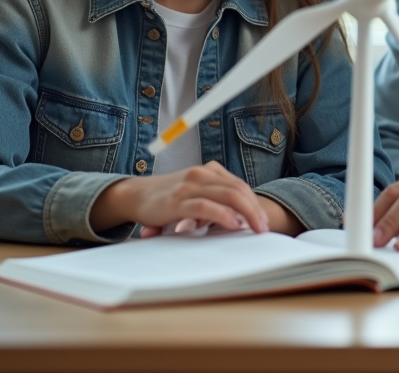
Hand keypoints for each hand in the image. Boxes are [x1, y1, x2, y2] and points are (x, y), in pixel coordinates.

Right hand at [91, 161, 269, 236]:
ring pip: (228, 195)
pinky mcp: (177, 201)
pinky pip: (206, 206)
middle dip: (255, 209)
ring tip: (254, 228)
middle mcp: (201, 174)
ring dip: (247, 213)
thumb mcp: (194, 193)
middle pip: (239, 189)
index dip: (254, 203)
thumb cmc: (167, 197)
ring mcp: (190, 186)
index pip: (240, 185)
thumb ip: (214, 199)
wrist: (135, 195)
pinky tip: (233, 224)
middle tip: (264, 227)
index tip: (262, 220)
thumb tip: (240, 219)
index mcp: (208, 171)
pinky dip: (223, 214)